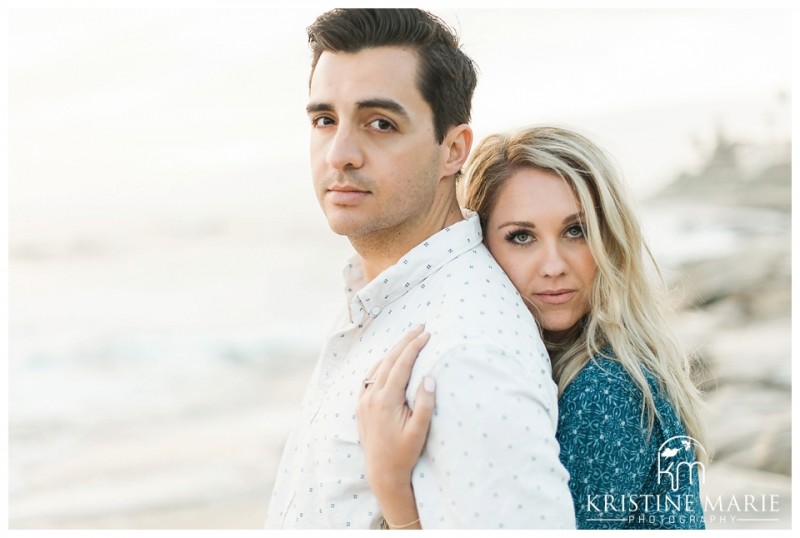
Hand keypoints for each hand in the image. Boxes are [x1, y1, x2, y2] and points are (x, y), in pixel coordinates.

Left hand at [357, 324, 435, 496]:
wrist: (382, 472)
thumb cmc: (404, 453)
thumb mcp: (419, 431)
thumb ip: (425, 403)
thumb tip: (430, 377)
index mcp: (386, 399)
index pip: (401, 364)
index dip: (414, 346)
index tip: (427, 333)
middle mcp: (371, 396)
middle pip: (389, 360)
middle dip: (405, 341)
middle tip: (420, 326)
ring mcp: (364, 400)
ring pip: (378, 366)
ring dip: (394, 351)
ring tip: (408, 339)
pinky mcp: (361, 405)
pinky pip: (370, 377)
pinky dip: (381, 365)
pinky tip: (388, 361)